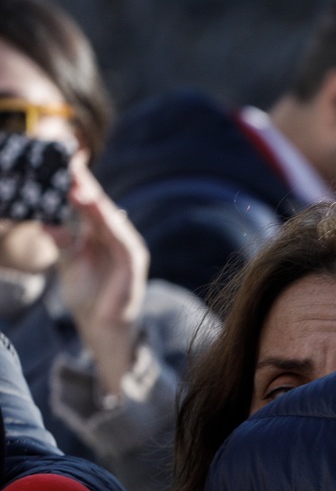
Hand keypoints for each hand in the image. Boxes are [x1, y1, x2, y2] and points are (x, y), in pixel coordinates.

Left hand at [45, 152, 149, 395]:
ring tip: (77, 185)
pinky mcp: (133, 263)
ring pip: (110, 218)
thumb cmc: (89, 296)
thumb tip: (47, 223)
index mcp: (101, 233)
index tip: (62, 161)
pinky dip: (111, 224)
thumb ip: (62, 242)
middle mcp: (117, 235)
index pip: (88, 203)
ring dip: (95, 200)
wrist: (103, 329)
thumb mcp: (70, 263)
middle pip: (99, 204)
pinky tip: (98, 211)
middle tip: (68, 162)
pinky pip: (122, 239)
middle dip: (84, 184)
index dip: (77, 182)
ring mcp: (128, 247)